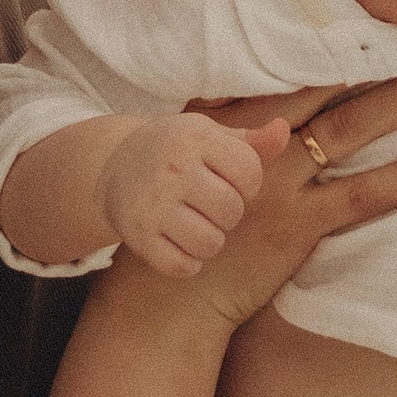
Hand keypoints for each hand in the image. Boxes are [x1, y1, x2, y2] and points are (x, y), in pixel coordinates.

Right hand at [97, 112, 279, 275]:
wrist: (114, 165)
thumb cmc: (175, 150)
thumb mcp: (208, 135)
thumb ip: (250, 141)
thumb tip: (283, 130)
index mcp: (195, 138)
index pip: (249, 171)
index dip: (248, 183)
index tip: (231, 182)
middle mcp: (173, 169)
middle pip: (232, 210)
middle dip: (229, 214)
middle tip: (211, 207)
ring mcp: (153, 204)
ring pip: (210, 243)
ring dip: (210, 241)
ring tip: (198, 226)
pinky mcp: (139, 236)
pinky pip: (182, 266)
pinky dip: (187, 262)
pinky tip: (180, 245)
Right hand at [172, 66, 396, 329]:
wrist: (174, 292)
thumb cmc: (190, 222)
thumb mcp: (200, 162)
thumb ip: (233, 125)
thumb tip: (271, 97)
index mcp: (231, 121)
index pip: (293, 76)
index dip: (339, 54)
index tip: (381, 34)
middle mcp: (254, 144)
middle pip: (327, 92)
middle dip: (380, 68)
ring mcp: (277, 183)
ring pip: (348, 130)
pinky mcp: (297, 224)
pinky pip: (360, 195)